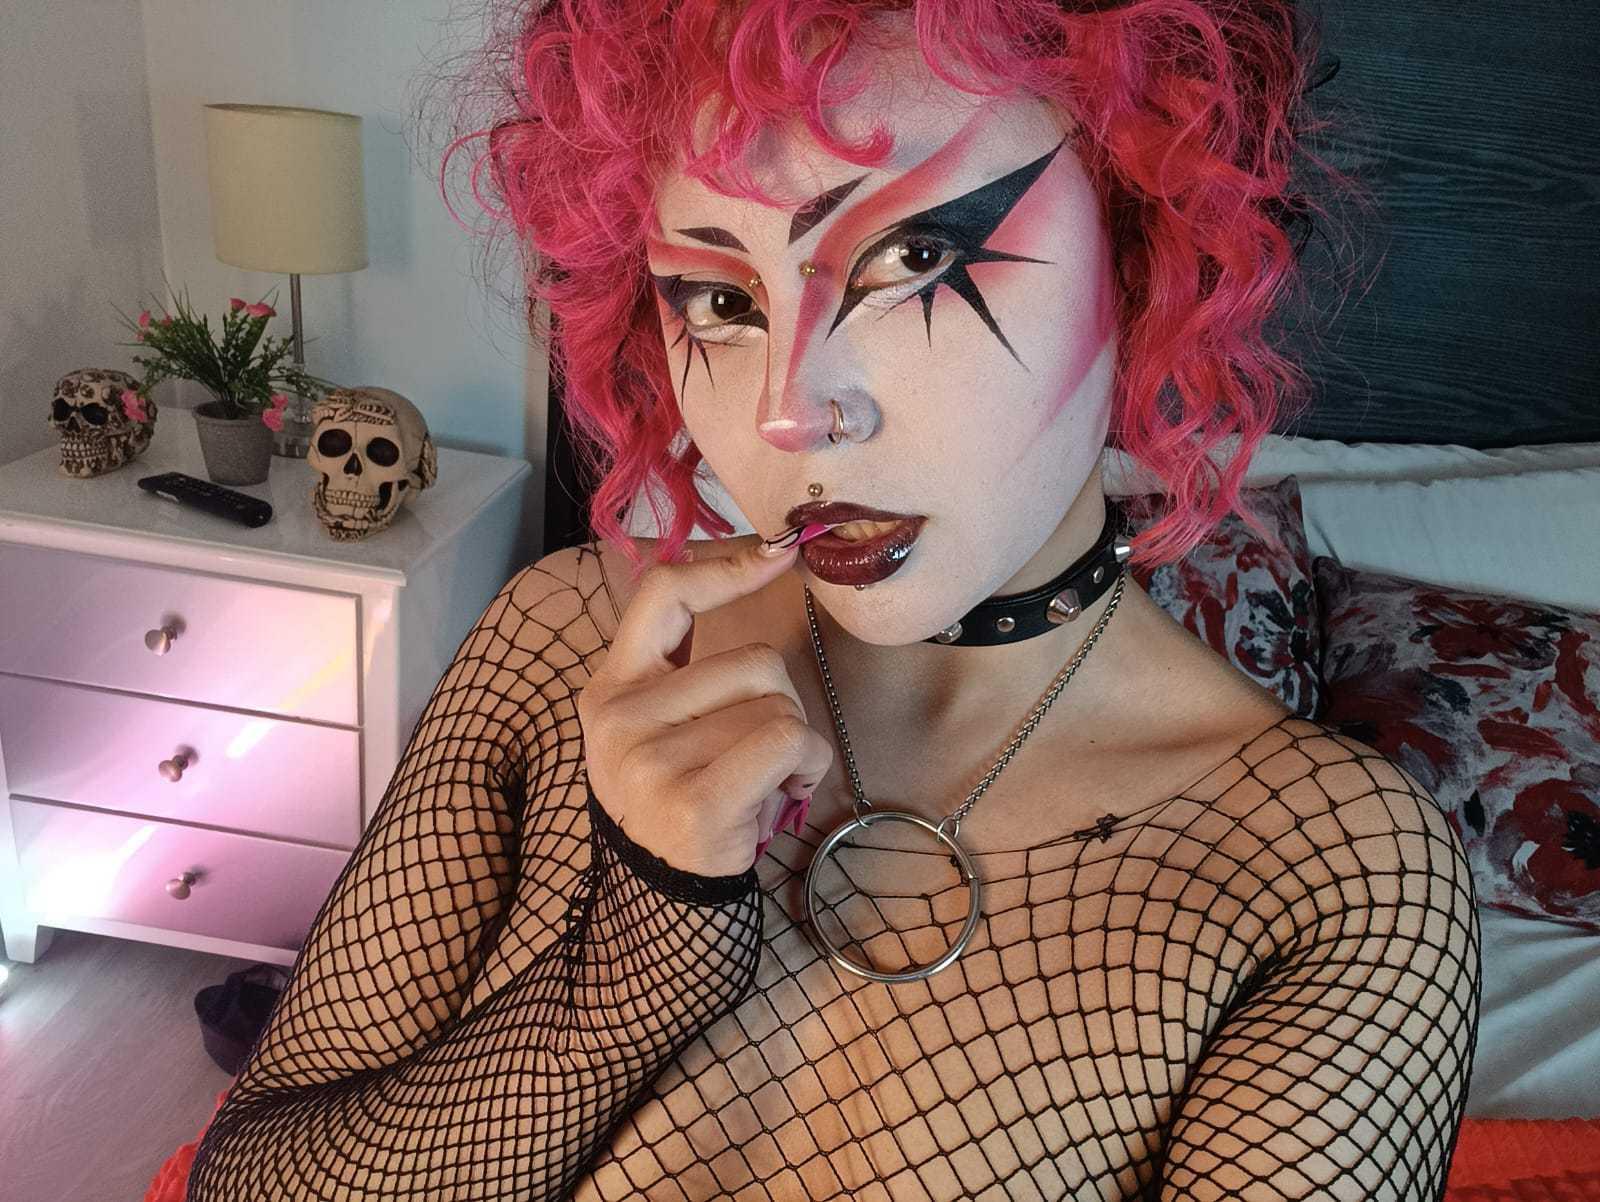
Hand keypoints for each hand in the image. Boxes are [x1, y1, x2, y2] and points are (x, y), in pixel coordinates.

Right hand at [577, 537, 833, 875]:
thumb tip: (762, 564)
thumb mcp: (666, 731)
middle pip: (753, 661)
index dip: (727, 567)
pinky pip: (787, 740)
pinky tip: (780, 794)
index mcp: (611, 688)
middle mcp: (619, 718)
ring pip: (778, 705)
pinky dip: (806, 765)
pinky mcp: (694, 800)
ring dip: (796, 744)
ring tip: (762, 782)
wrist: (667, 912)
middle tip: (757, 756)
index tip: (779, 553)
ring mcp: (650, 760)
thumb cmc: (688, 805)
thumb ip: (691, 669)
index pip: (663, 595)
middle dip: (782, 705)